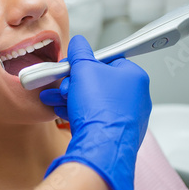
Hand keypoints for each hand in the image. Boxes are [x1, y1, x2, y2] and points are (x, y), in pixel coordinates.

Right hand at [40, 35, 150, 189]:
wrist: (100, 147)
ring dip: (71, 97)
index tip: (72, 66)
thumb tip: (79, 43)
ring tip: (53, 98)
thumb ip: (80, 53)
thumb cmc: (99, 108)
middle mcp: (136, 97)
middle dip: (74, 83)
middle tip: (61, 84)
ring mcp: (128, 118)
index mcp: (134, 77)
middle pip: (99, 82)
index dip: (86, 63)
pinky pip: (96, 118)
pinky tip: (61, 111)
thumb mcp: (83, 69)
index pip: (109, 61)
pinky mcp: (117, 134)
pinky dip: (78, 113)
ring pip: (95, 101)